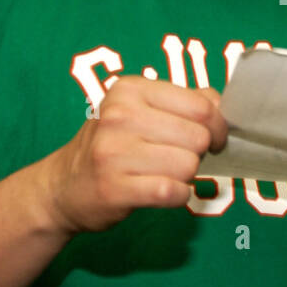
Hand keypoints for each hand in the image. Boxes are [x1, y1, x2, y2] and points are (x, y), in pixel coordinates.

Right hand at [47, 77, 228, 234]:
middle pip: (198, 138)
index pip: (201, 105)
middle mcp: (120, 116)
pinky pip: (173, 192)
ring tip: (161, 174)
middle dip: (197, 153)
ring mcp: (114, 152)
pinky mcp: (115, 188)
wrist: (63, 187)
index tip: (212, 137)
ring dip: (184, 176)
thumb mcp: (140, 110)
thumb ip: (184, 101)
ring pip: (188, 166)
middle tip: (177, 158)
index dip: (218, 126)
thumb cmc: (113, 145)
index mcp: (130, 90)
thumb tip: (224, 106)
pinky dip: (177, 196)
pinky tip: (161, 192)